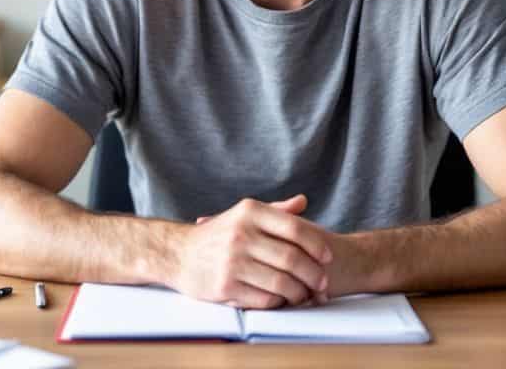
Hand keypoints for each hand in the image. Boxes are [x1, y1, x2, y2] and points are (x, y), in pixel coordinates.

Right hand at [170, 194, 333, 308]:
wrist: (177, 253)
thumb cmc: (217, 235)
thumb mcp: (243, 215)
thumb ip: (275, 211)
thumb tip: (303, 202)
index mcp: (249, 212)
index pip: (294, 228)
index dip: (316, 245)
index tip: (328, 257)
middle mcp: (241, 234)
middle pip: (292, 258)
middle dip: (314, 274)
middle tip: (322, 283)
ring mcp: (232, 261)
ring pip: (281, 283)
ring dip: (300, 293)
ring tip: (306, 295)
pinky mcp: (225, 286)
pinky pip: (264, 300)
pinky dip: (279, 303)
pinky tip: (282, 300)